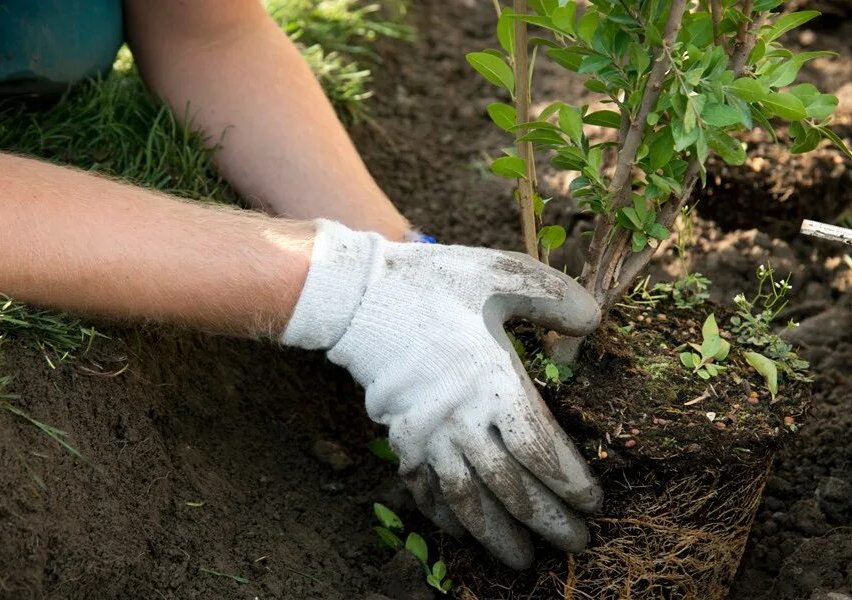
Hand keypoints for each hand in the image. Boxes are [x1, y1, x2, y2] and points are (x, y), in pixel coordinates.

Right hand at [282, 221, 601, 568]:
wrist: (359, 295)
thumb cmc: (435, 284)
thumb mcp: (503, 274)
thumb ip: (556, 299)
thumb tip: (592, 329)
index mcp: (492, 383)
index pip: (541, 451)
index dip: (570, 484)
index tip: (594, 504)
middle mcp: (461, 419)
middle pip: (510, 488)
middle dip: (545, 521)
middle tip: (575, 545)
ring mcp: (426, 434)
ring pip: (467, 500)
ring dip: (496, 534)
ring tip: (521, 560)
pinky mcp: (399, 437)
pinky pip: (424, 488)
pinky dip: (444, 516)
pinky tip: (461, 533)